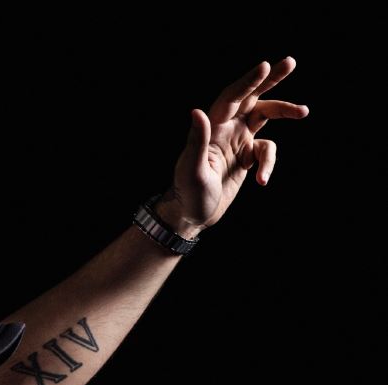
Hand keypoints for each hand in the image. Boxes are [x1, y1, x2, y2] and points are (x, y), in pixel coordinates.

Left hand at [155, 56, 309, 237]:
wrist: (193, 215)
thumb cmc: (188, 193)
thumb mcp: (192, 170)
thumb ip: (197, 141)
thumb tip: (197, 111)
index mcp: (213, 127)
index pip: (232, 98)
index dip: (248, 82)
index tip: (264, 66)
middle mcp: (226, 129)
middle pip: (251, 97)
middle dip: (270, 79)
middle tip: (291, 61)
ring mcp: (238, 141)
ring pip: (265, 116)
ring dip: (284, 111)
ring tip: (304, 112)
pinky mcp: (246, 156)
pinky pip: (266, 151)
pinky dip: (269, 163)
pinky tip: (262, 181)